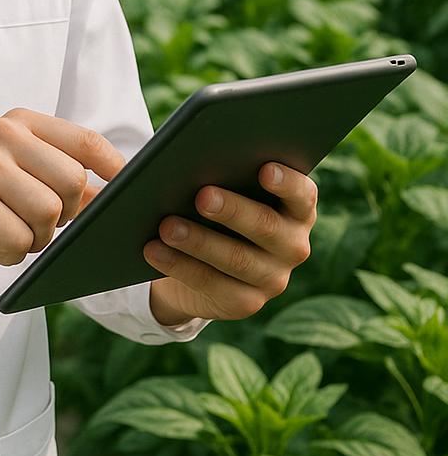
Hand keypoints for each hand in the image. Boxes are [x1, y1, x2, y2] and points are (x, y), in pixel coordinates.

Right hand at [0, 109, 124, 285]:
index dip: (113, 169)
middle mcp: (1, 136)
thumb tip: (113, 192)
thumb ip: (59, 178)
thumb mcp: (13, 176)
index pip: (85, 141)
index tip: (125, 192)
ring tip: (6, 234)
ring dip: (34, 239)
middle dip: (62, 217)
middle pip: (73, 183)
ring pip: (47, 213)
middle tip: (33, 225)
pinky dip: (8, 254)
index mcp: (17, 124)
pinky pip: (18, 239)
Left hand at [143, 162, 317, 326]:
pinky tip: (152, 250)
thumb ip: (223, 171)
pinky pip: (212, 285)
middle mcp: (294, 245)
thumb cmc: (214, 205)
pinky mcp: (246, 303)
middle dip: (234, 210)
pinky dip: (179, 266)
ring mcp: (273, 278)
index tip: (263, 167)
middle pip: (268, 227)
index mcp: (296, 208)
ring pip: (238, 260)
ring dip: (200, 241)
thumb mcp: (223, 185)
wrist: (203, 260)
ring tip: (166, 225)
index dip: (288, 182)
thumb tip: (193, 152)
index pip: (303, 194)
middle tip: (201, 195)